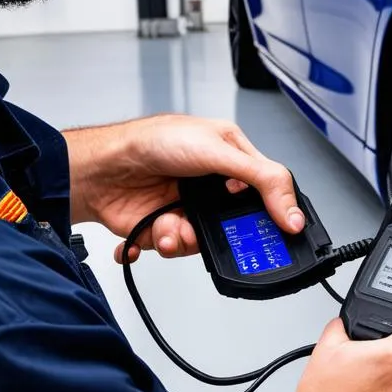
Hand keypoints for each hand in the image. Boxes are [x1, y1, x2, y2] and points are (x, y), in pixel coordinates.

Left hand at [64, 115, 305, 262]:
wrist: (100, 168)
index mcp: (232, 157)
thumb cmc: (151, 142)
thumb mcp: (219, 152)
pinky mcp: (169, 227)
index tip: (281, 229)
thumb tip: (291, 211)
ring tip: (172, 225)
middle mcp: (214, 184)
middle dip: (226, 231)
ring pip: (209, 241)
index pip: (268, 189)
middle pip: (240, 222)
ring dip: (188, 238)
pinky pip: (180, 249)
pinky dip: (166, 244)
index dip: (274, 211)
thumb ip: (262, 180)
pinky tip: (155, 229)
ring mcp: (192, 207)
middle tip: (212, 226)